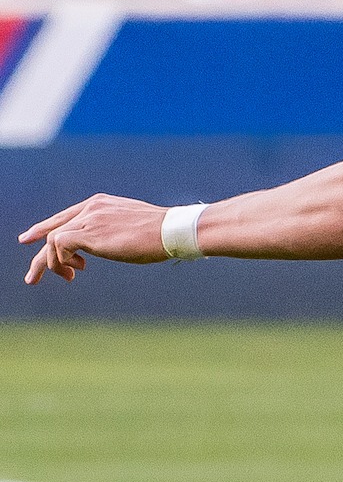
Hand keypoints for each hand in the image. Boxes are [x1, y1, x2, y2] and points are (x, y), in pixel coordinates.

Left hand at [19, 195, 171, 283]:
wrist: (171, 231)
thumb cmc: (161, 233)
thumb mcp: (133, 227)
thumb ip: (115, 229)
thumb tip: (113, 242)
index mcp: (101, 204)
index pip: (65, 216)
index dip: (45, 229)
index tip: (31, 240)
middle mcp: (91, 207)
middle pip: (54, 229)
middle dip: (41, 255)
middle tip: (32, 277)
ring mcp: (88, 218)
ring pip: (52, 240)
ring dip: (54, 264)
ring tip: (68, 277)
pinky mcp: (87, 232)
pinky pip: (58, 246)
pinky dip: (60, 262)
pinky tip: (76, 271)